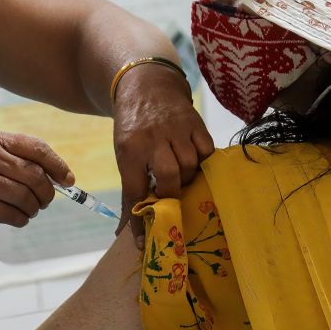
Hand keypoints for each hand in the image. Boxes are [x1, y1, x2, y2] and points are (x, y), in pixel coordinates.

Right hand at [0, 131, 73, 235]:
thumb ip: (16, 160)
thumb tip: (58, 177)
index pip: (36, 148)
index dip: (58, 165)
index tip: (68, 180)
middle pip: (34, 175)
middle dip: (46, 193)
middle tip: (44, 202)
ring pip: (24, 197)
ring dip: (32, 209)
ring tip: (29, 211)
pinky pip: (10, 214)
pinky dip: (21, 219)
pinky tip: (18, 219)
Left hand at [113, 63, 214, 236]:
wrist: (147, 87)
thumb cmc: (134, 129)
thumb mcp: (124, 156)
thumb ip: (129, 191)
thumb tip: (128, 233)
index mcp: (130, 150)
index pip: (134, 191)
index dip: (139, 219)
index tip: (143, 242)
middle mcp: (153, 139)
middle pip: (168, 176)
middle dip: (171, 194)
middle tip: (169, 199)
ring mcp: (176, 129)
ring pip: (190, 164)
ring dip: (187, 177)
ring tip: (181, 177)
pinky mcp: (195, 123)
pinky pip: (206, 150)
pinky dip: (203, 161)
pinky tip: (196, 163)